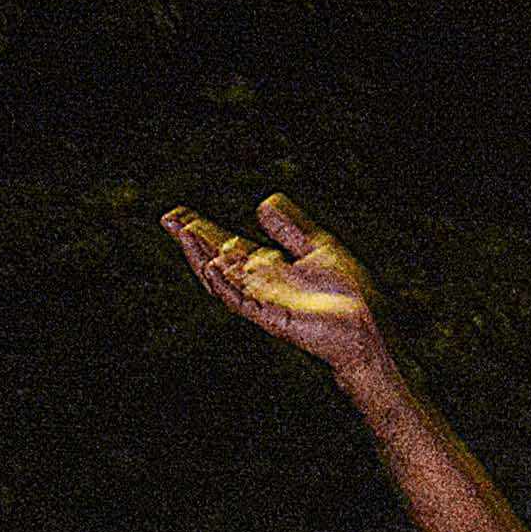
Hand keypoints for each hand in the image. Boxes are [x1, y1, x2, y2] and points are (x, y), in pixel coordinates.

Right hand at [163, 194, 390, 374]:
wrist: (361, 325)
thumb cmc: (342, 294)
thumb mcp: (314, 250)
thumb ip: (287, 232)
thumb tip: (262, 205)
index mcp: (266, 270)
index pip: (226, 247)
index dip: (204, 231)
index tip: (181, 214)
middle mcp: (258, 287)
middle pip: (215, 261)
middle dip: (192, 241)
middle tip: (169, 220)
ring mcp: (262, 304)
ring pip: (221, 281)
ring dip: (201, 257)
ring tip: (183, 234)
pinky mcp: (271, 319)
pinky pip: (240, 302)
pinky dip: (224, 284)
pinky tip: (210, 266)